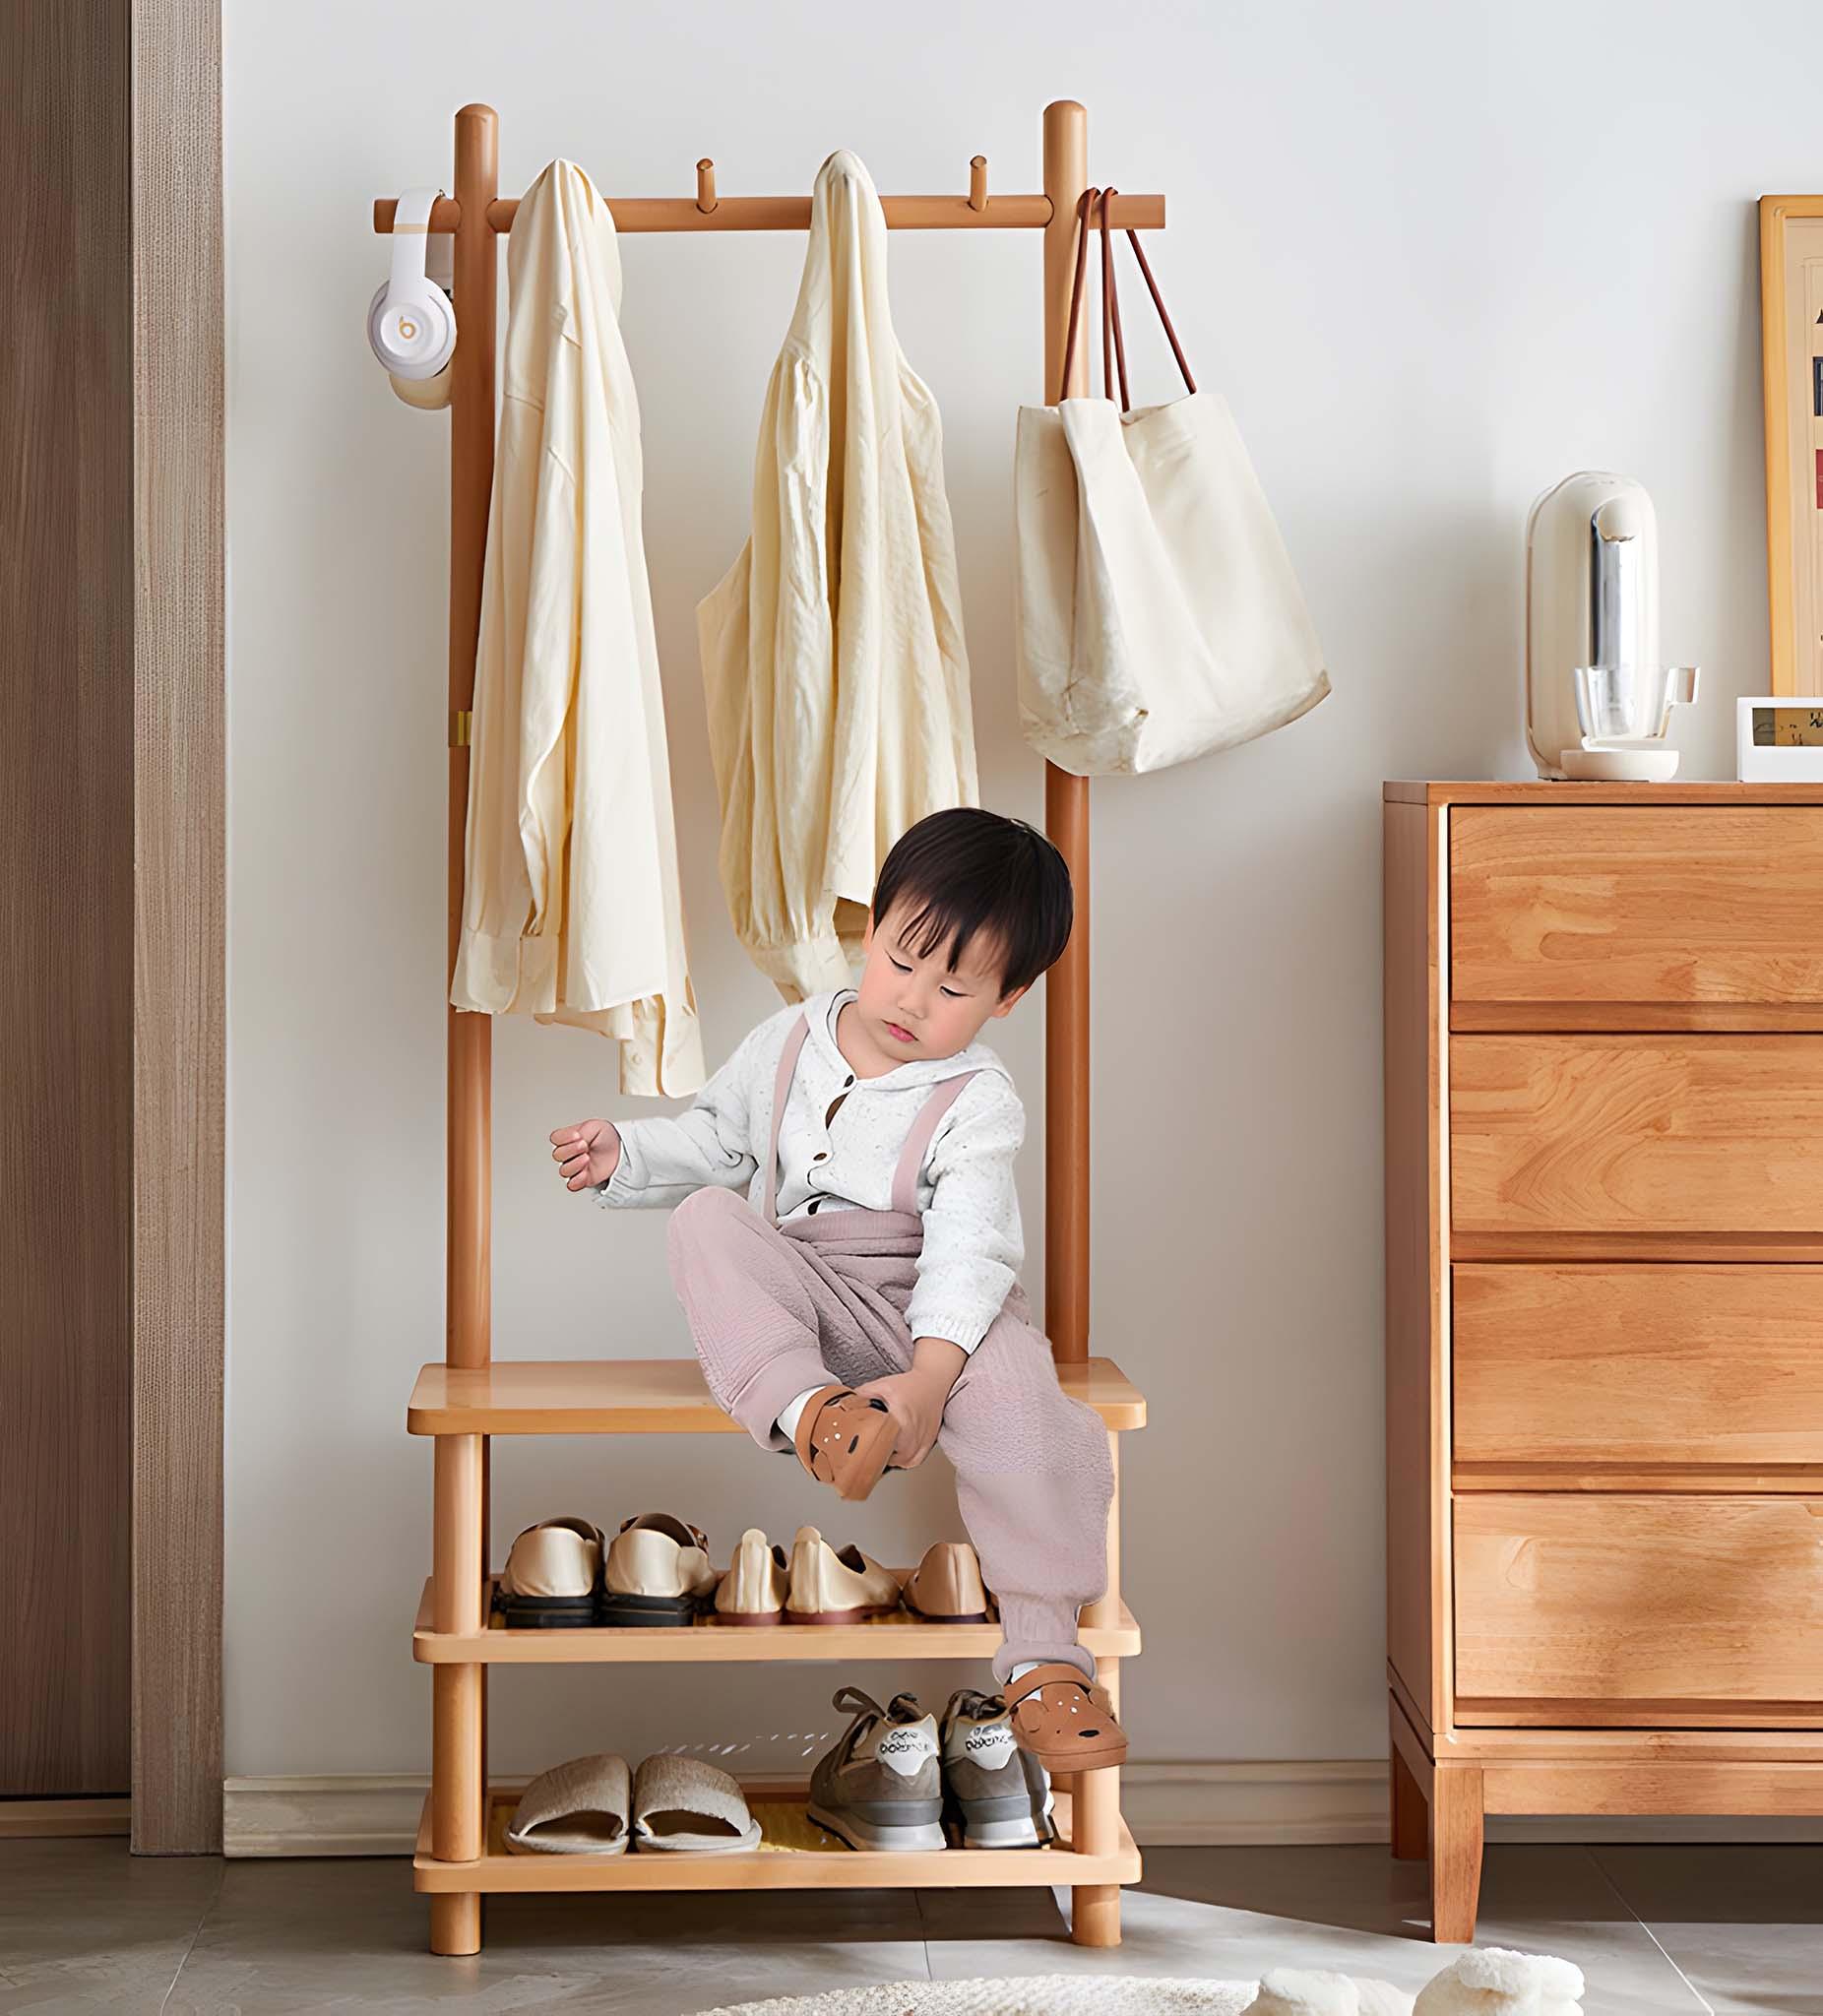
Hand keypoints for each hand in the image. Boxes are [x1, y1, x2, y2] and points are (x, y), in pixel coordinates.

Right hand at [550, 1119, 620, 1190]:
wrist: (619, 1148)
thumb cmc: (605, 1137)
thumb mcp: (594, 1126)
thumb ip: (582, 1131)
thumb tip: (576, 1139)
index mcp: (568, 1139)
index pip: (555, 1138)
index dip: (564, 1137)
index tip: (578, 1135)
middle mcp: (568, 1154)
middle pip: (557, 1155)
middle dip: (571, 1149)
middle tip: (585, 1145)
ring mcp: (575, 1167)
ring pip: (563, 1171)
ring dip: (575, 1164)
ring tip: (587, 1157)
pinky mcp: (583, 1179)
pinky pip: (572, 1185)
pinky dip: (577, 1180)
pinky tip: (586, 1172)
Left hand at [855, 1339, 964, 1469]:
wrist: (933, 1382)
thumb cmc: (910, 1384)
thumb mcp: (882, 1385)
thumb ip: (862, 1394)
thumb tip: (844, 1404)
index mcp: (900, 1416)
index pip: (882, 1441)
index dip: (868, 1448)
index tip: (859, 1449)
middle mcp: (913, 1430)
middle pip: (891, 1455)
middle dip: (877, 1454)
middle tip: (867, 1450)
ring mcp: (923, 1438)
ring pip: (903, 1461)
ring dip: (891, 1460)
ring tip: (881, 1451)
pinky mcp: (929, 1442)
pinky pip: (915, 1461)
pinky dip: (905, 1461)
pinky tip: (896, 1455)